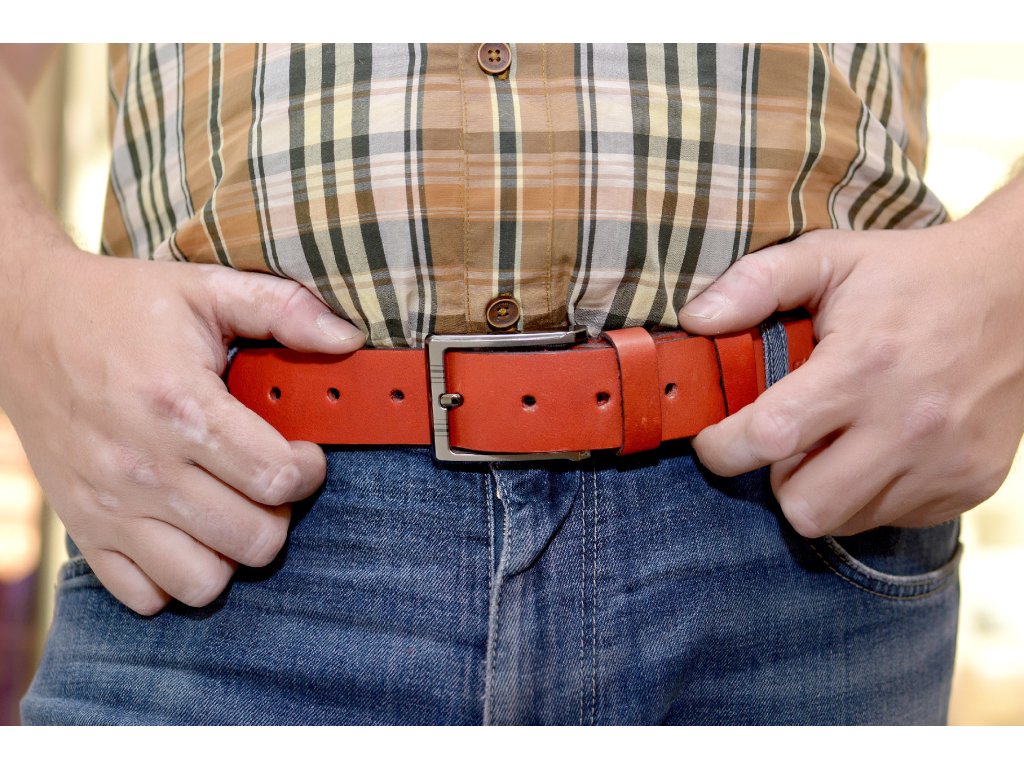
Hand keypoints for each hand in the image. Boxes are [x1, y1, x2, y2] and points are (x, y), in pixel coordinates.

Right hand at [0, 247, 365, 613]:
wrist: (19, 320)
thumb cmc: (119, 306)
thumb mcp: (206, 288)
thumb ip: (286, 309)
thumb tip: (349, 340)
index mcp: (181, 405)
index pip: (275, 478)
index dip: (309, 470)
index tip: (304, 453)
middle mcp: (144, 466)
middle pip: (252, 539)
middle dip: (280, 513)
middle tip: (269, 481)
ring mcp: (110, 506)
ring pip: (203, 582)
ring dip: (232, 552)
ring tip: (231, 509)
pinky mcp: (83, 528)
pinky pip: (144, 596)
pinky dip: (174, 578)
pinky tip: (185, 531)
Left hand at [677, 212, 1023, 537]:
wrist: (1023, 291)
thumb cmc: (914, 274)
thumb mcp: (831, 257)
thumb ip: (755, 283)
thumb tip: (694, 320)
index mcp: (862, 366)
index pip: (767, 438)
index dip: (722, 448)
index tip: (714, 439)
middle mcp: (907, 425)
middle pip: (804, 505)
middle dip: (774, 479)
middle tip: (783, 441)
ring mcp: (944, 462)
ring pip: (844, 520)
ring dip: (821, 488)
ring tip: (834, 440)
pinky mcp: (970, 484)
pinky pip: (891, 518)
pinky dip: (869, 494)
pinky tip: (878, 447)